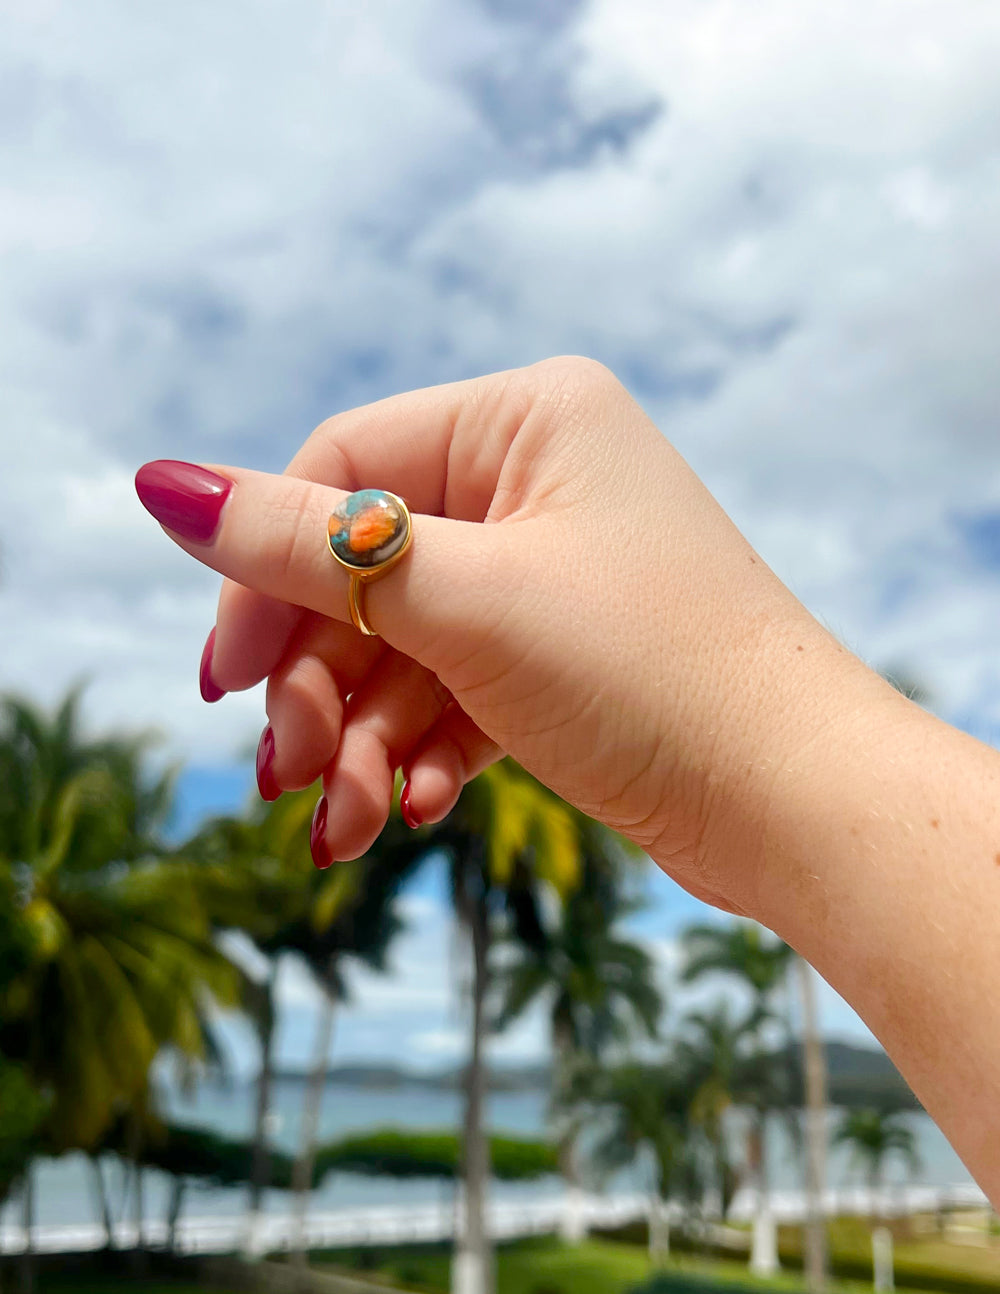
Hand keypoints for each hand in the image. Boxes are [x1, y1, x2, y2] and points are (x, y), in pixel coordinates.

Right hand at [136, 357, 863, 911]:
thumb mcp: (460, 604)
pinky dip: (418, 750)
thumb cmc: (648, 674)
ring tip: (341, 827)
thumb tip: (162, 487)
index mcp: (527, 419)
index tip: (225, 681)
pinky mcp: (562, 656)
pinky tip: (409, 809)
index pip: (341, 470)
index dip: (264, 574)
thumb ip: (303, 548)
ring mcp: (552, 572)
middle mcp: (540, 480)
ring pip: (404, 646)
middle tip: (284, 775)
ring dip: (358, 739)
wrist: (797, 802)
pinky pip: (456, 690)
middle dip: (316, 684)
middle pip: (364, 571)